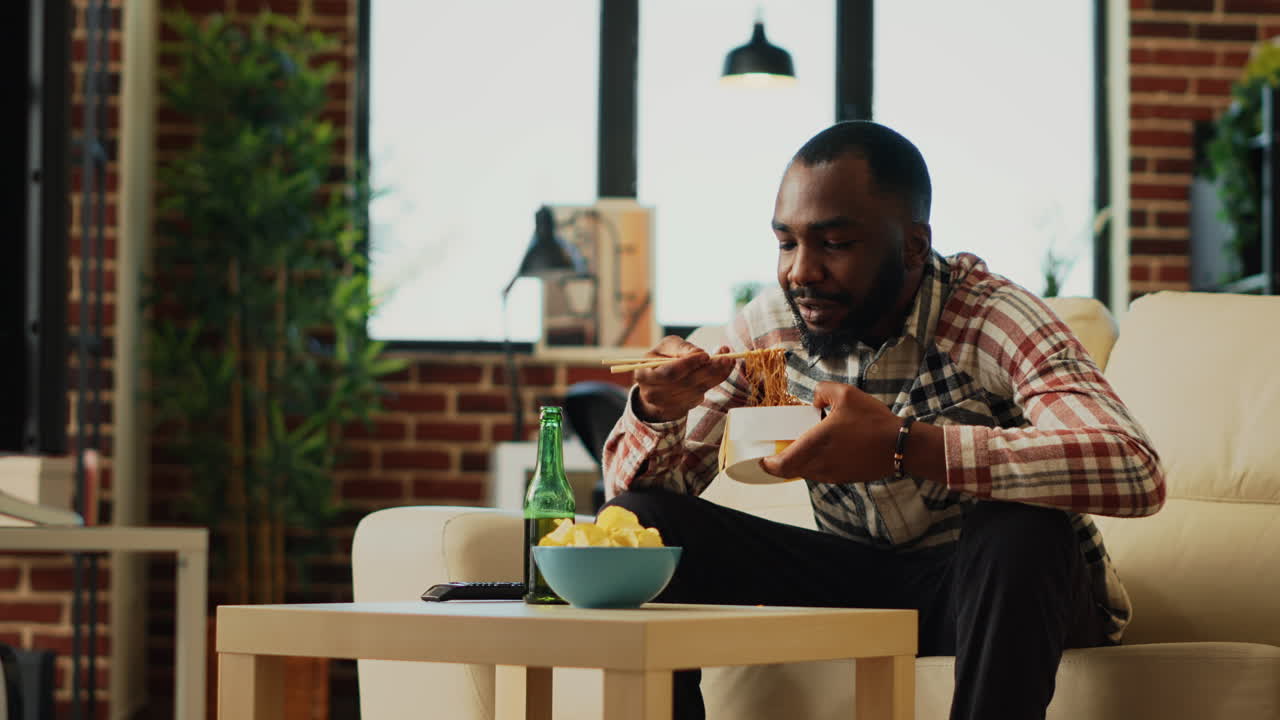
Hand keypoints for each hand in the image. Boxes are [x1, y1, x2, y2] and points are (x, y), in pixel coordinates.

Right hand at [633, 337, 735, 422]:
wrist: (657, 384)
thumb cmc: (662, 359)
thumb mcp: (666, 347)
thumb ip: (681, 347)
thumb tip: (699, 353)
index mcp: (645, 375)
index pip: (669, 372)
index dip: (688, 364)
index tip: (705, 355)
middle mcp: (654, 393)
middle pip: (686, 383)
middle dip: (708, 369)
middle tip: (726, 357)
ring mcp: (668, 404)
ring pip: (697, 390)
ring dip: (716, 374)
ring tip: (728, 359)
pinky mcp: (682, 408)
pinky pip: (702, 394)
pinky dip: (715, 381)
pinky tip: (724, 369)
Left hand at [759, 381, 899, 483]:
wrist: (900, 445)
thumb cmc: (872, 421)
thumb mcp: (845, 394)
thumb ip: (822, 391)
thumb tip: (815, 400)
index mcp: (815, 445)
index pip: (781, 465)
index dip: (768, 465)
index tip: (762, 459)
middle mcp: (820, 464)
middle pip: (791, 471)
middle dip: (781, 462)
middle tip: (779, 450)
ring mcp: (833, 474)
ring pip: (807, 472)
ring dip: (801, 462)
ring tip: (805, 445)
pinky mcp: (845, 478)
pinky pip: (822, 473)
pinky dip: (817, 464)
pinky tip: (827, 449)